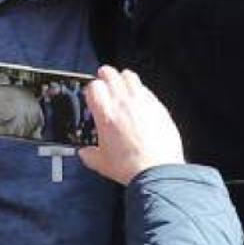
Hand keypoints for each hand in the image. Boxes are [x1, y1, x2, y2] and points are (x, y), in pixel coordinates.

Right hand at [78, 67, 183, 184]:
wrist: (157, 170)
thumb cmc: (131, 167)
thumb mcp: (102, 163)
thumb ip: (89, 155)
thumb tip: (85, 153)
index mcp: (106, 114)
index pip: (93, 86)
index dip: (91, 89)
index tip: (93, 96)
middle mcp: (123, 103)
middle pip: (110, 74)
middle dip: (105, 76)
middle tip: (104, 83)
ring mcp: (142, 102)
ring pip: (130, 76)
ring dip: (123, 79)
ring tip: (122, 86)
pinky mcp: (158, 106)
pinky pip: (146, 89)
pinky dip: (140, 90)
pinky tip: (140, 100)